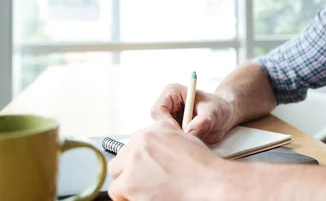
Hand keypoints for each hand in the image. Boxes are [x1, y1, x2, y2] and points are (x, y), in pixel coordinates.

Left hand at [107, 120, 228, 200]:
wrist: (209, 182)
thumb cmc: (202, 166)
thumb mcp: (185, 139)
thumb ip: (166, 138)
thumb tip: (158, 147)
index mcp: (154, 130)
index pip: (134, 144)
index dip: (139, 159)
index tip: (144, 168)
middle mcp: (141, 141)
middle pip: (122, 157)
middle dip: (130, 170)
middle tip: (143, 182)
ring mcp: (133, 161)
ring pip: (117, 174)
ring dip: (127, 183)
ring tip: (143, 191)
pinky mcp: (129, 182)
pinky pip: (116, 191)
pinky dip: (126, 197)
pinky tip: (142, 198)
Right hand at [150, 83, 235, 143]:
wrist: (224, 116)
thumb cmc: (218, 107)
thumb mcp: (214, 112)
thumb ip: (203, 121)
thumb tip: (190, 132)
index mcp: (172, 93)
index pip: (158, 110)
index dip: (166, 123)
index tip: (181, 133)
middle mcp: (167, 106)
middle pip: (157, 125)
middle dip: (171, 135)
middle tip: (187, 143)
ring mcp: (169, 120)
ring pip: (163, 136)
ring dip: (176, 142)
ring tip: (194, 143)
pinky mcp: (173, 132)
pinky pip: (171, 143)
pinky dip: (180, 147)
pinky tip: (192, 146)